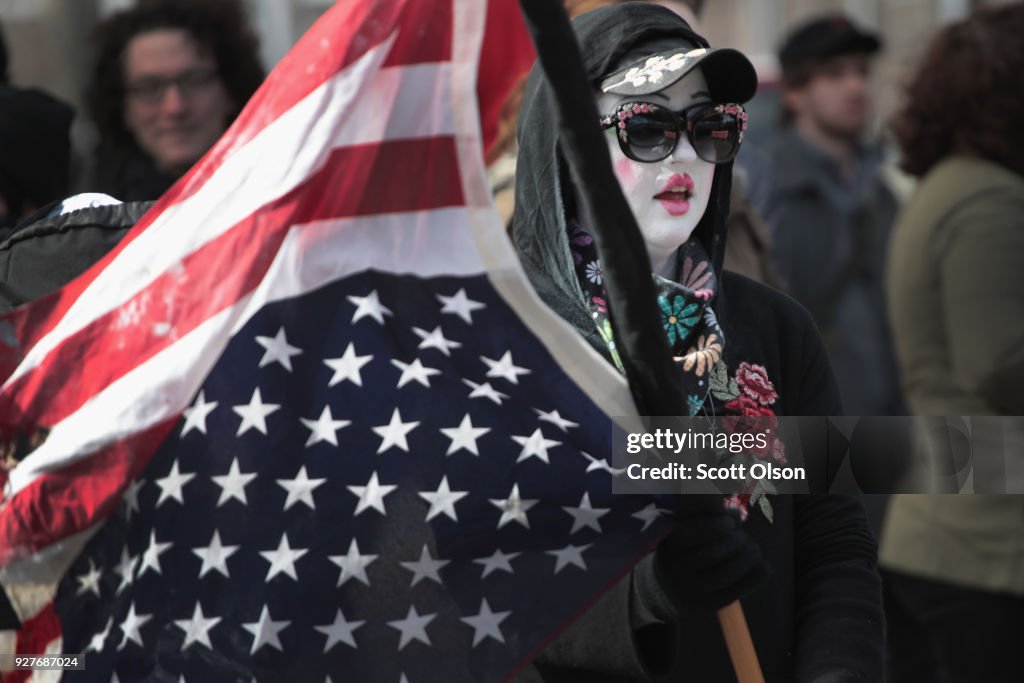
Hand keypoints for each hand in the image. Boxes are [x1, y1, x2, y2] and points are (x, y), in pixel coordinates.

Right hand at [652, 495, 768, 610]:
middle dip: (737, 541)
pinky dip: (756, 577)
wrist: (670, 589)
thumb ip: (709, 519)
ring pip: (726, 574)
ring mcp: (691, 590)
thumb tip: (736, 515)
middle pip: (713, 553)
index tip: (731, 523)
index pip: (693, 532)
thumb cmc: (688, 550)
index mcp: (670, 545)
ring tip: (755, 550)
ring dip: (748, 559)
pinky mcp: (706, 605)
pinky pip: (736, 592)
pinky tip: (765, 567)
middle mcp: (676, 569)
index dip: (717, 525)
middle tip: (745, 538)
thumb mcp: (689, 531)